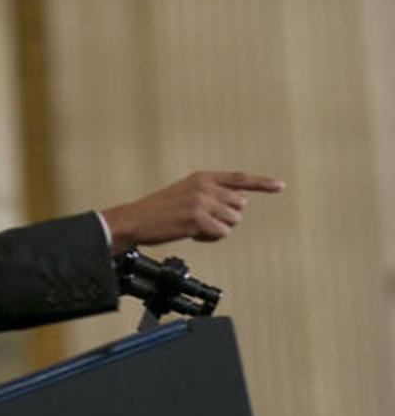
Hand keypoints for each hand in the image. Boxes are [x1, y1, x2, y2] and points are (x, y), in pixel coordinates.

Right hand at [101, 171, 283, 253]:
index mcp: (202, 177)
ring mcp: (202, 202)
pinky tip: (193, 234)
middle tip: (205, 222)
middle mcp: (205, 187)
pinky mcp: (198, 219)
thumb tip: (238, 204)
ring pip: (233, 221)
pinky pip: (221, 234)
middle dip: (227, 217)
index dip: (261, 183)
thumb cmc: (158, 210)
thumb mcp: (185, 192)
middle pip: (239, 205)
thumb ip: (211, 193)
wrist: (135, 219)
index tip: (279, 186)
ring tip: (195, 227)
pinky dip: (210, 238)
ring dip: (218, 229)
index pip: (239, 179)